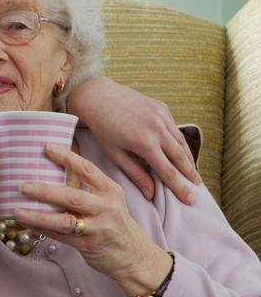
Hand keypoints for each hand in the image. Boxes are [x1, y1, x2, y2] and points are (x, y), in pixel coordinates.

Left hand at [14, 144, 172, 296]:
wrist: (136, 257)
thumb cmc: (115, 224)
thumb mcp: (108, 201)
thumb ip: (85, 188)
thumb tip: (51, 171)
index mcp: (110, 190)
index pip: (87, 169)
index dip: (66, 157)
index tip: (46, 148)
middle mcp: (106, 207)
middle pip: (72, 196)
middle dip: (45, 190)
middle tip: (23, 185)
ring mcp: (98, 228)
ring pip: (64, 220)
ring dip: (39, 215)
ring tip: (18, 211)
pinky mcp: (89, 245)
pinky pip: (60, 236)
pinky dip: (41, 230)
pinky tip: (25, 224)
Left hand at [66, 76, 200, 204]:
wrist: (98, 96)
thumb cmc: (102, 128)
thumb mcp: (115, 154)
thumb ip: (135, 174)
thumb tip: (151, 194)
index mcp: (145, 143)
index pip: (168, 171)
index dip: (181, 188)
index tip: (191, 200)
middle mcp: (158, 128)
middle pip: (181, 157)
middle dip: (191, 174)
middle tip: (198, 187)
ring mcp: (162, 115)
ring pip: (181, 141)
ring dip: (188, 158)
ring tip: (192, 171)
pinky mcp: (162, 107)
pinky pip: (174, 128)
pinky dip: (179, 141)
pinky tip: (180, 150)